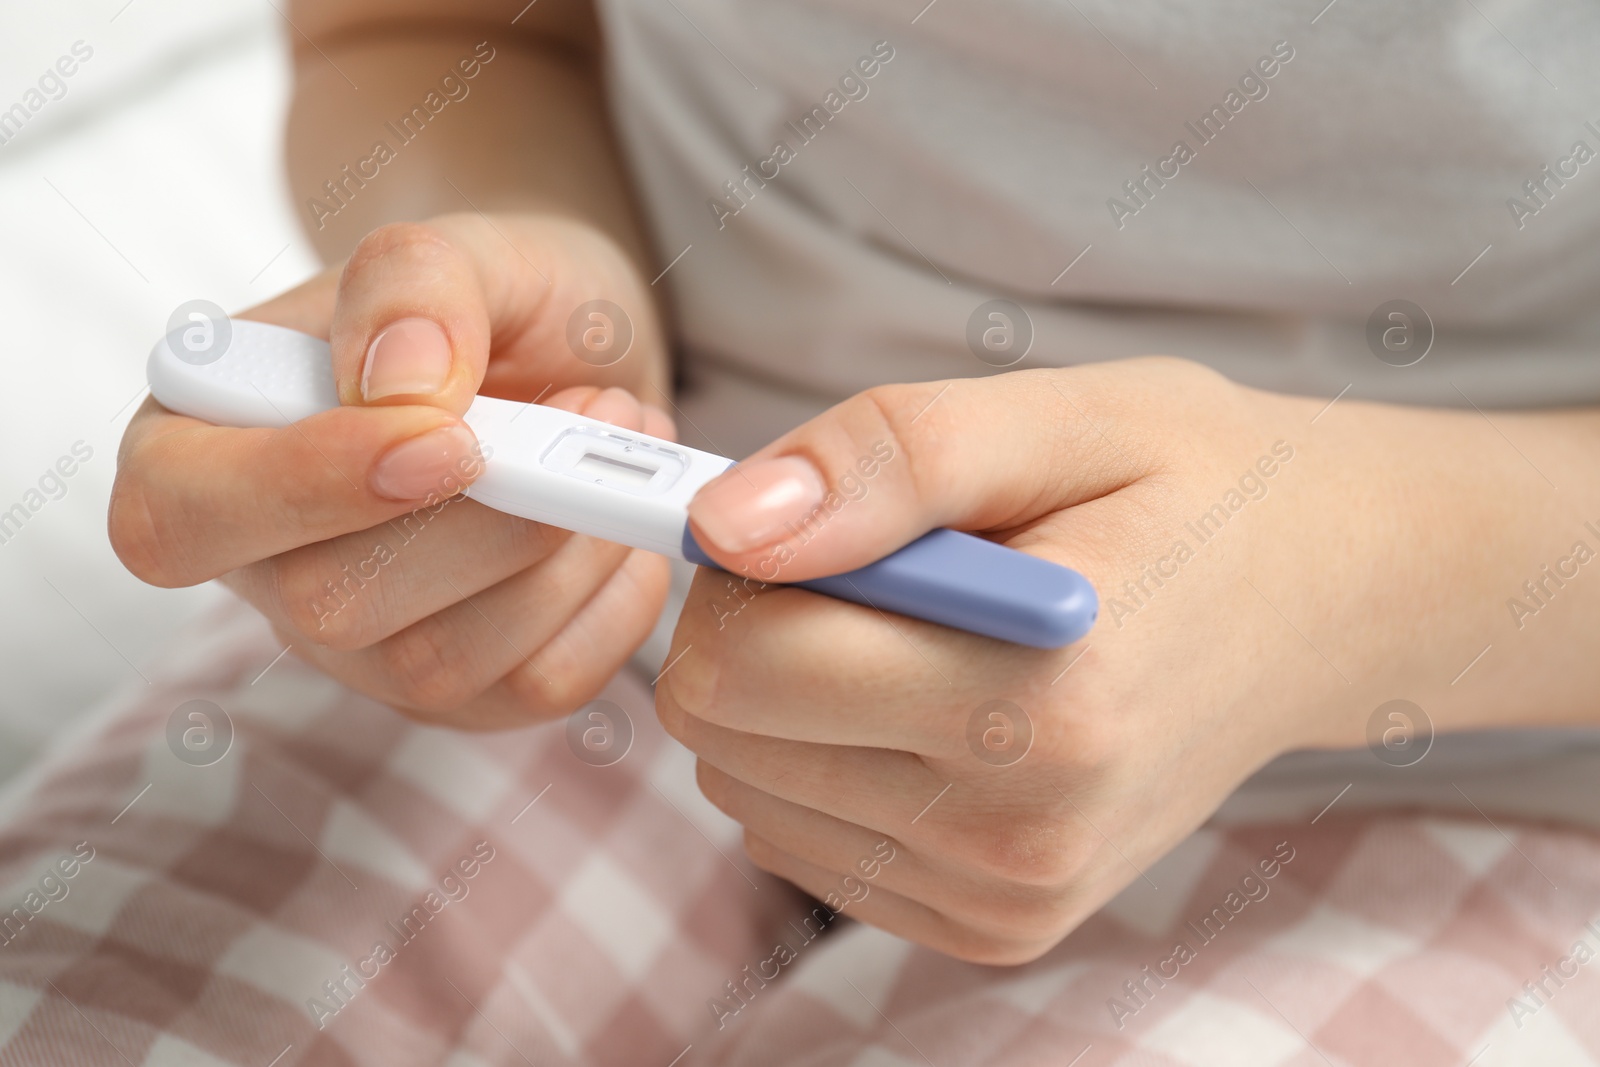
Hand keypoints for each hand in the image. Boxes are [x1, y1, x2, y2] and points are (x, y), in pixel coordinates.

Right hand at [112, 213, 672, 727]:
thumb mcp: (462, 246)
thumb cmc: (491, 304)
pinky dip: (611, 602)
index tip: (450, 433)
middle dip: (488, 516)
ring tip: (615, 445)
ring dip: (564, 551)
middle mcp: (267, 568)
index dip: (303, 488)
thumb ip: (413, 283)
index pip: (178, 516)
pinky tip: (620, 525)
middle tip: (593, 406)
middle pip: (328, 606)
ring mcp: (363, 652)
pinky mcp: (465, 698)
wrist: (578, 356)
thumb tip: (401, 380)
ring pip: (438, 665)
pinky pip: (538, 690)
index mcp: (207, 445)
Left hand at [656, 358, 1537, 961]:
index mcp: (1043, 703)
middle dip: (759, 628)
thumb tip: (727, 523)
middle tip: (872, 562)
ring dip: (791, 697)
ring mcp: (1006, 899)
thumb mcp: (1065, 418)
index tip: (810, 515)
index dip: (741, 567)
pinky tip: (929, 700)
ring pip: (746, 793)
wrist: (1325, 607)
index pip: (742, 667)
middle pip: (724, 737)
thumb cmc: (1200, 490)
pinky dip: (827, 762)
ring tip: (920, 629)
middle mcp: (1020, 834)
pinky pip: (802, 841)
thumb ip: (891, 459)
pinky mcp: (992, 928)